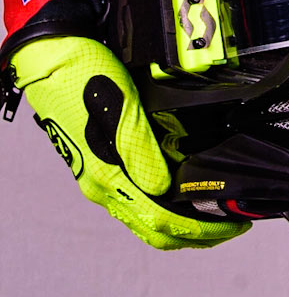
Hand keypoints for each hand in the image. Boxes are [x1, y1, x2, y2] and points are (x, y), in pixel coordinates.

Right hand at [12, 35, 247, 249]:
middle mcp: (101, 185)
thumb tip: (162, 187)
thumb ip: (140, 148)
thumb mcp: (119, 105)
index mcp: (108, 175)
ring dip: (180, 225)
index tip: (230, 227)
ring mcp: (98, 177)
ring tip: (212, 214)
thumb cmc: (84, 77)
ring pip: (143, 218)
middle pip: (152, 230)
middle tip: (230, 227)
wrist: (50, 60)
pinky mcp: (98, 165)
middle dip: (194, 235)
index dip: (199, 230)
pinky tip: (180, 195)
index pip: (160, 221)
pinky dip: (162, 210)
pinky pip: (134, 202)